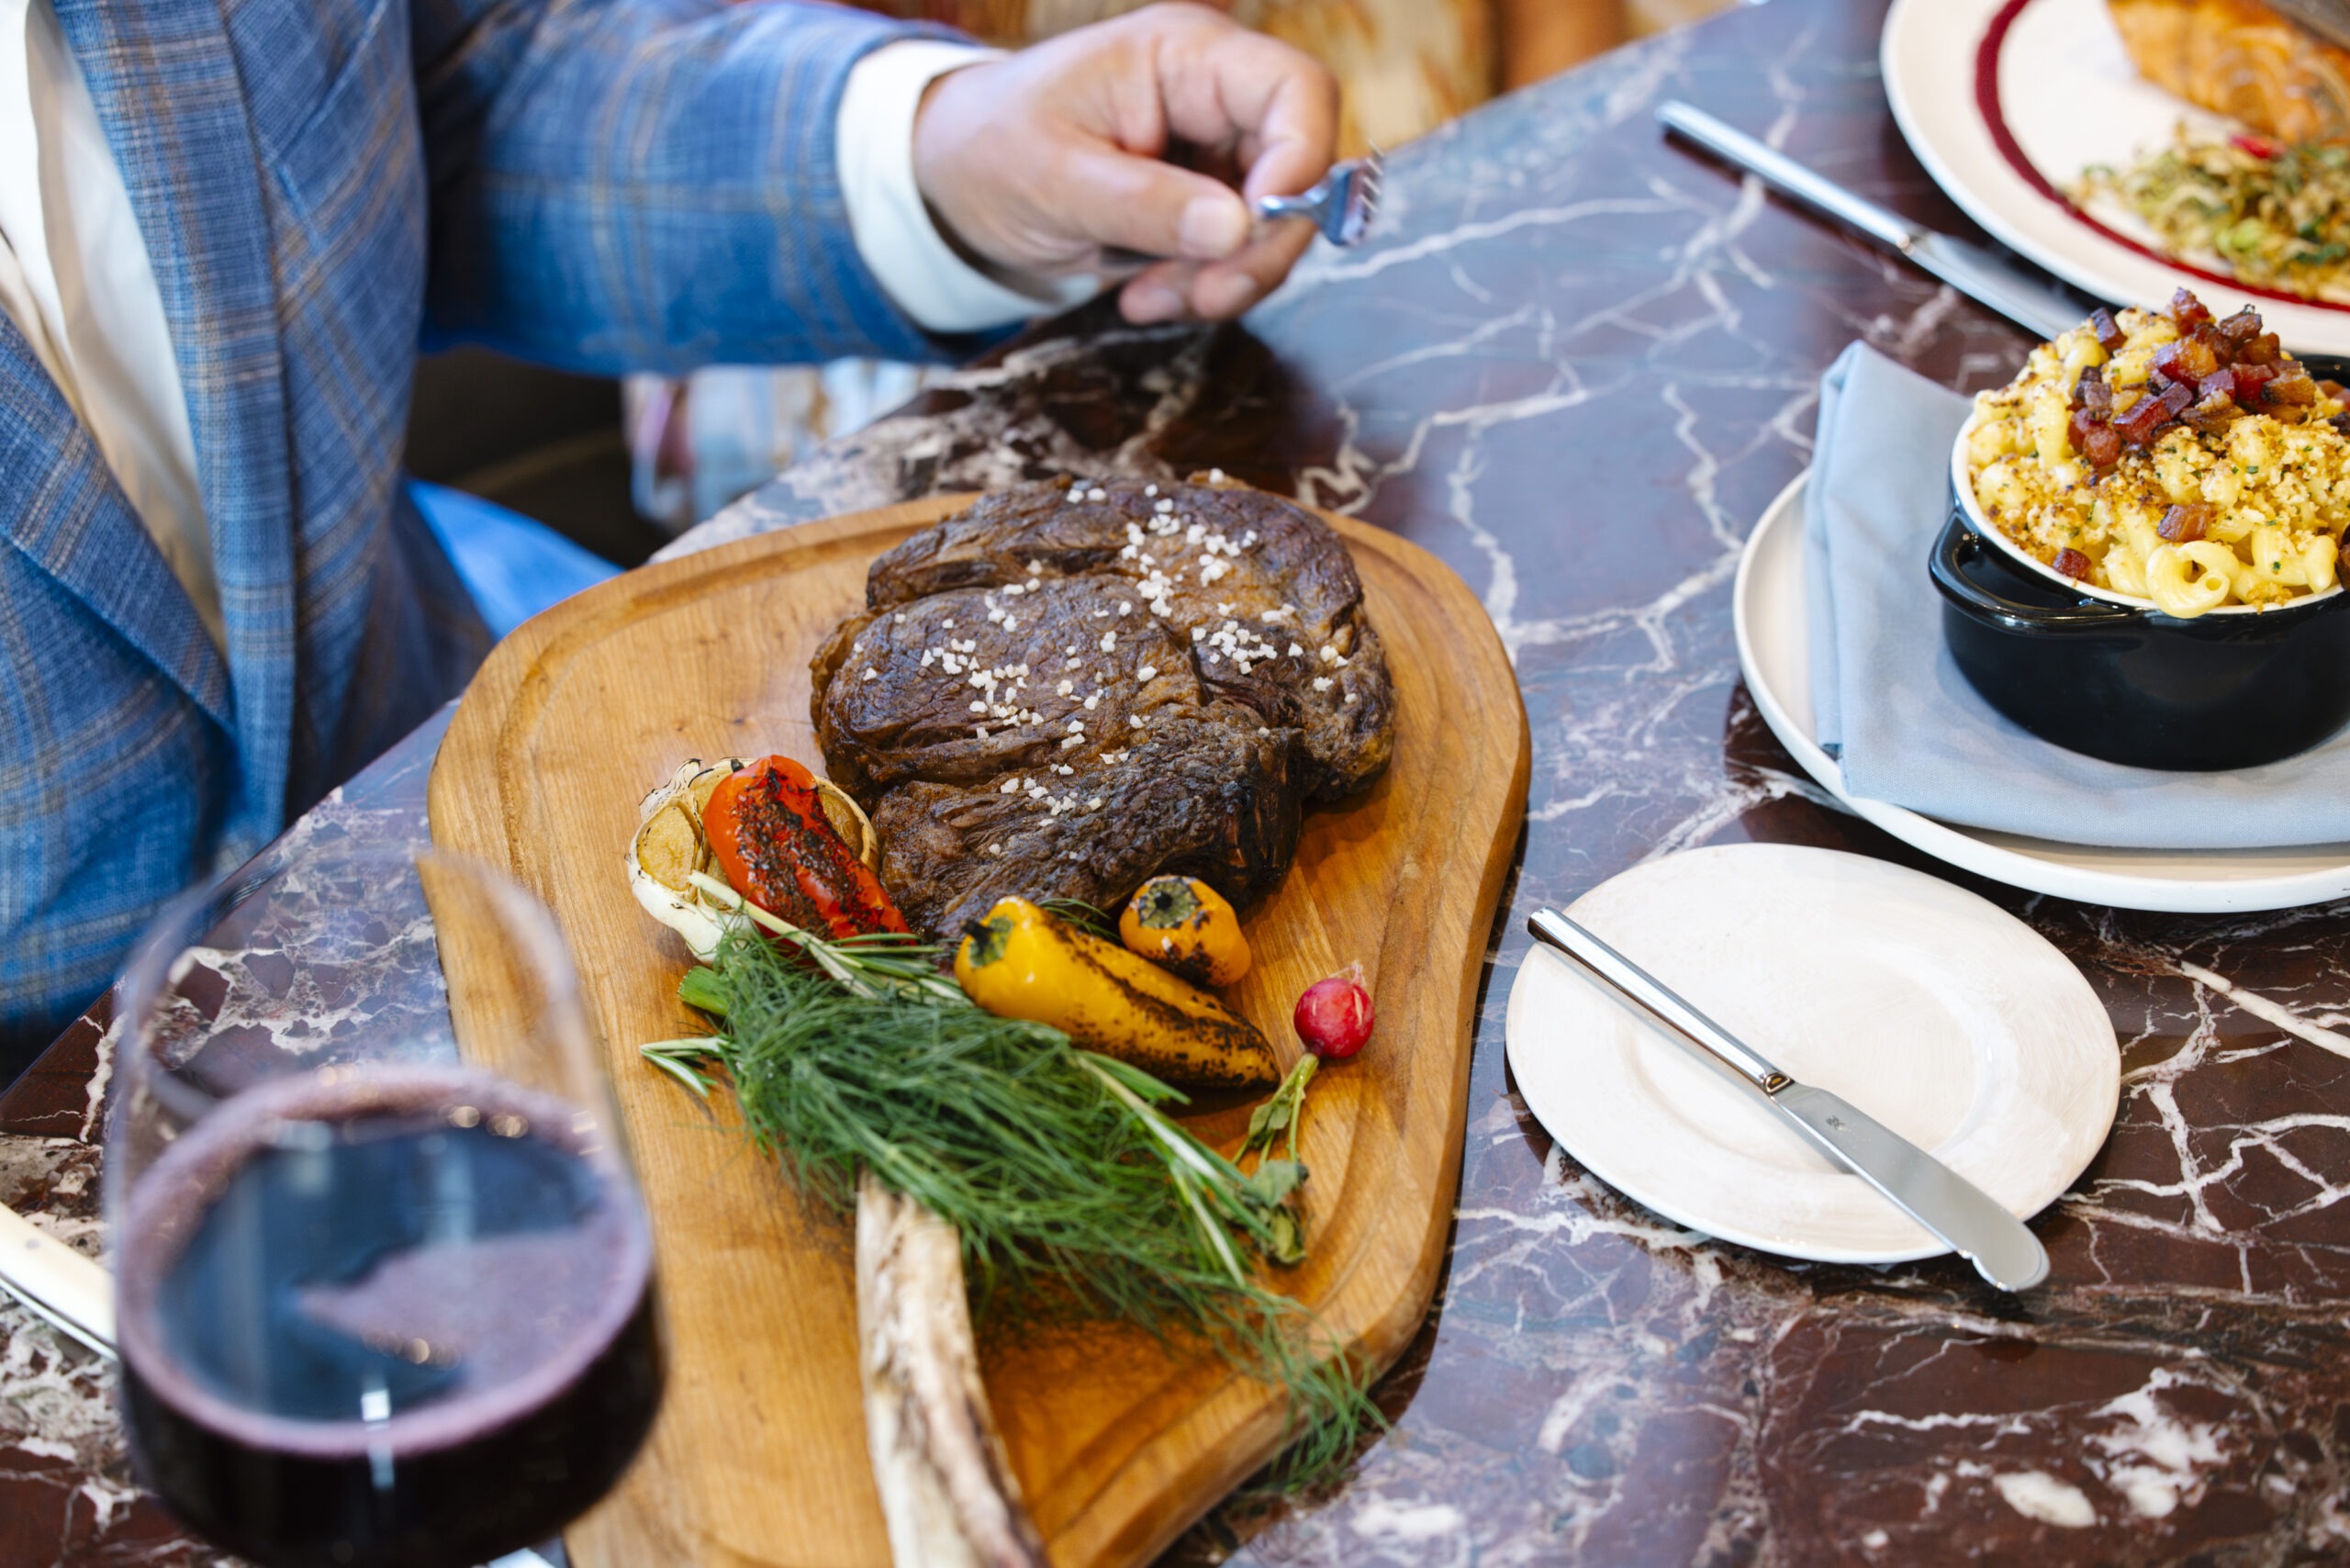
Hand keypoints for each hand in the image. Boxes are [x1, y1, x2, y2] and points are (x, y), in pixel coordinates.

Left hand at [910, 4, 1339, 324]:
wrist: (954, 180)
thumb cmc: (990, 150)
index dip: (1301, 162)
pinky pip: (1238, 254)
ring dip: (1224, 279)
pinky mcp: (1205, 201)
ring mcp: (1214, 151)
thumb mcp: (1056, 180)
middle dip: (1258, 248)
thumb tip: (1238, 230)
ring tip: (1146, 298)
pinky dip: (1202, 288)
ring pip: (1274, 226)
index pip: (1296, 91)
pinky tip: (1145, 294)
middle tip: (1204, 297)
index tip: (1255, 231)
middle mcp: (1214, 96)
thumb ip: (1146, 203)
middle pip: (1299, 169)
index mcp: (1184, 55)